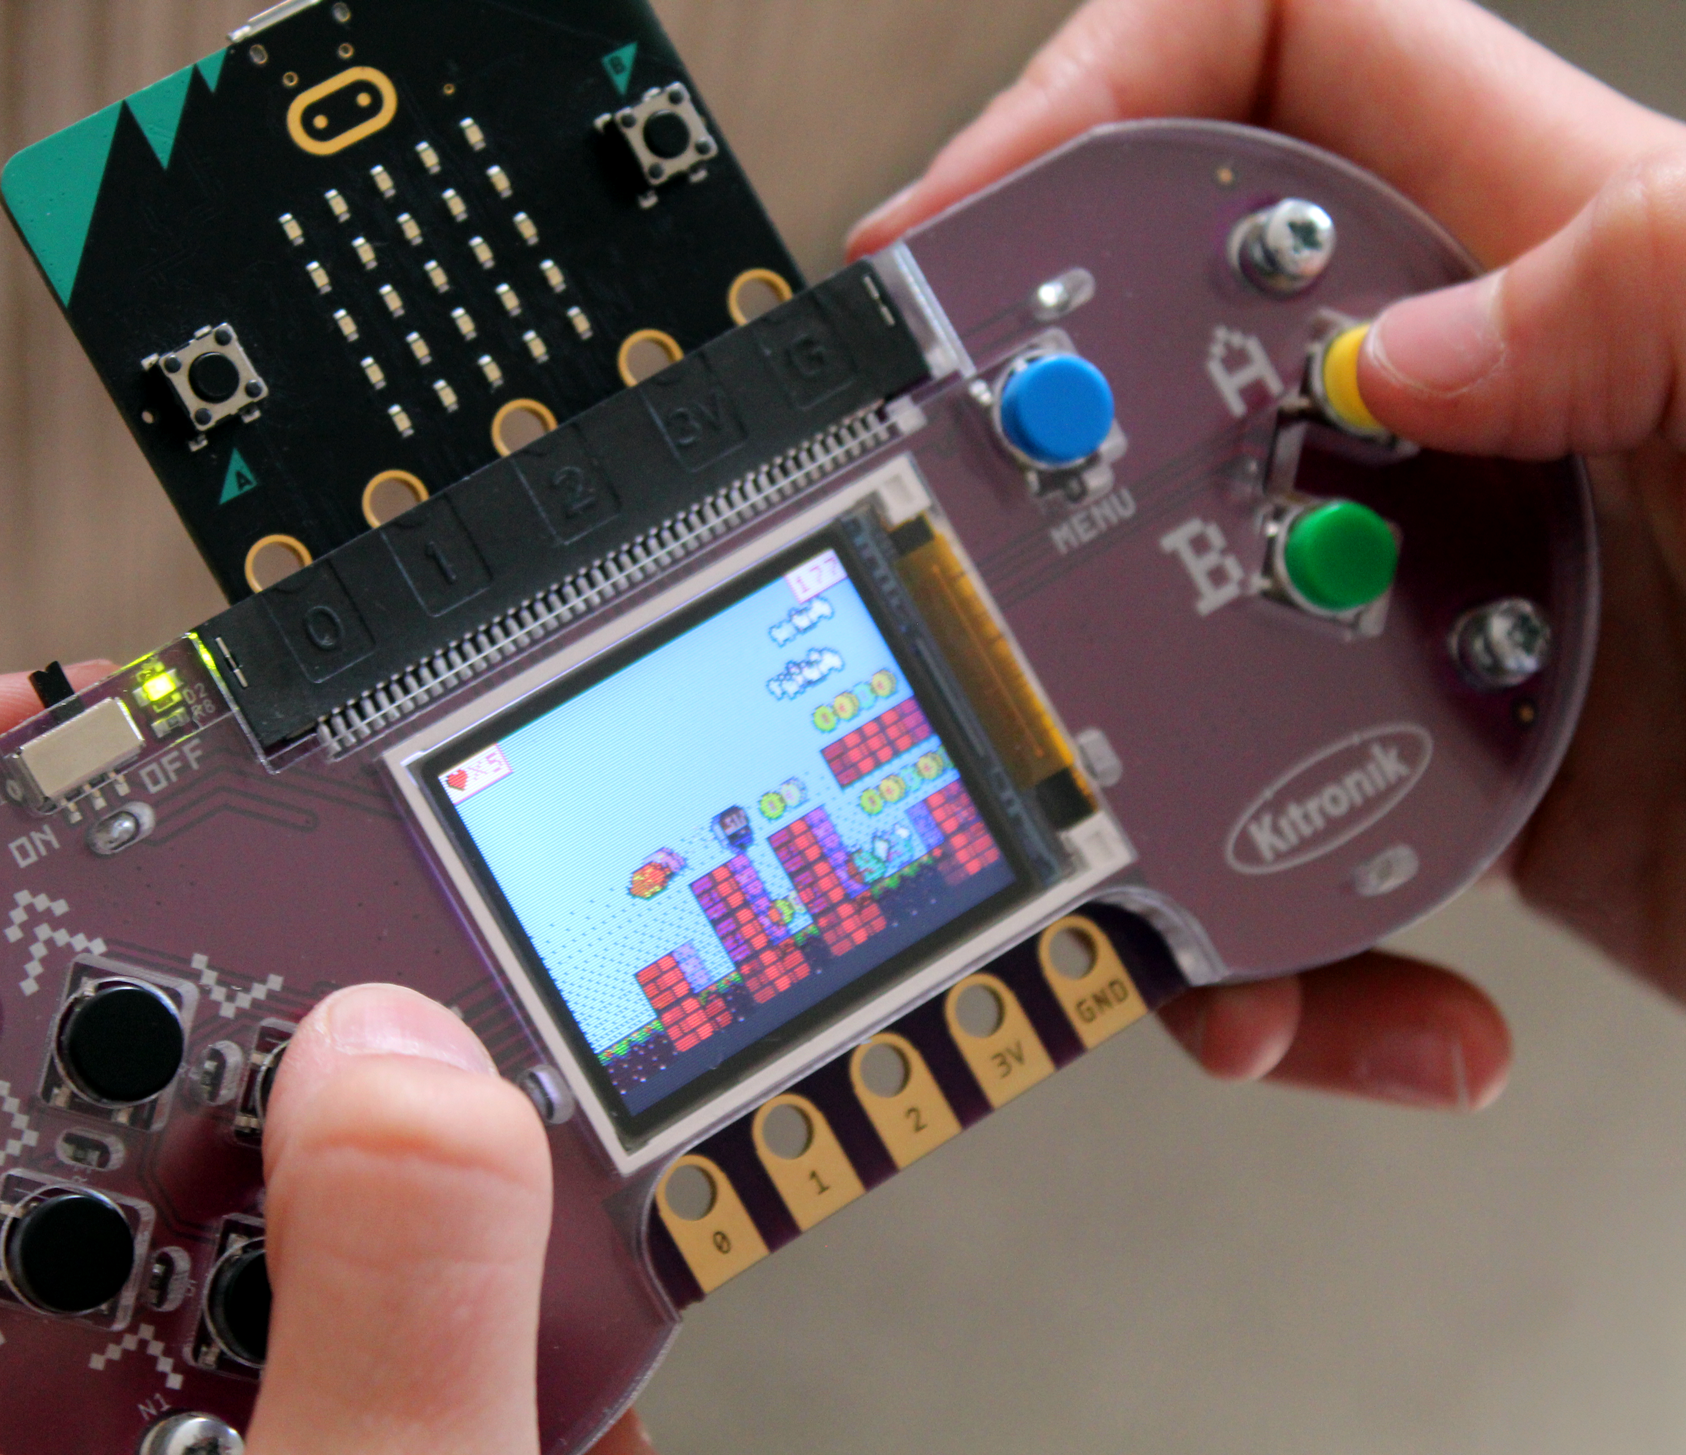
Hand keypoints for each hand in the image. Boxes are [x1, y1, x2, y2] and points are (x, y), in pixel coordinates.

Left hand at [0, 671, 652, 1453]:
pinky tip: (514, 1323)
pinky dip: (366, 1270)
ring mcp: (12, 1451)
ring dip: (312, 1138)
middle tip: (321, 917)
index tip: (47, 727)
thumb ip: (386, 1327)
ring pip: (118, 1189)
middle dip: (158, 956)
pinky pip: (226, 1306)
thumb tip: (412, 1063)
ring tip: (477, 1150)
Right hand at [849, 0, 1685, 1109]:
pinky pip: (1258, 837)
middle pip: (1149, 358)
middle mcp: (1459, 418)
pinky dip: (1263, 949)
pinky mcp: (1432, 775)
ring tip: (1162, 880)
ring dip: (1120, 770)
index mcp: (1547, 254)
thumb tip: (1394, 354)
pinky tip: (1328, 991)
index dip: (1095, 92)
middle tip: (984, 567)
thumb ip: (1645, 283)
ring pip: (1165, 626)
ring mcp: (1424, 601)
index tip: (970, 237)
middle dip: (1037, 462)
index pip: (1273, 60)